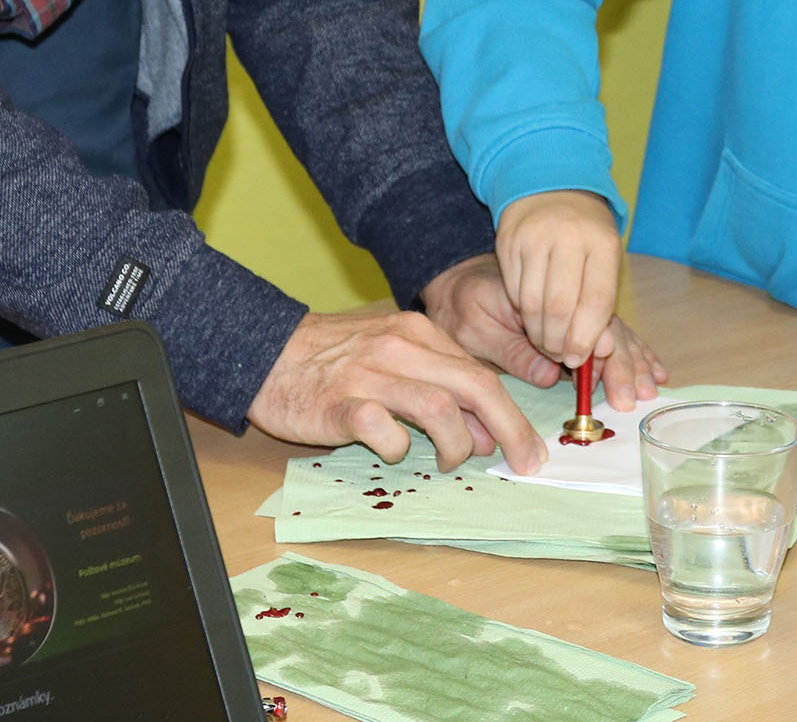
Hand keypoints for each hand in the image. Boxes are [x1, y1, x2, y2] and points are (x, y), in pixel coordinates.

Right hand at [247, 304, 546, 474]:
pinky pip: (384, 430)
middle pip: (474, 387)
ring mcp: (369, 374)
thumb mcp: (394, 358)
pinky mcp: (339, 403)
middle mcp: (400, 348)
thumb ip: (440, 388)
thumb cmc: (335, 361)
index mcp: (419, 333)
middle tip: (524, 463)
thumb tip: (484, 434)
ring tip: (447, 462)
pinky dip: (397, 448)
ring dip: (455, 444)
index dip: (512, 415)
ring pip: (438, 408)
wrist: (267, 354)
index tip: (529, 448)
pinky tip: (391, 451)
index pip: (482, 374)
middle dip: (509, 430)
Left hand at [423, 251, 668, 410]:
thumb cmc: (460, 305)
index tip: (603, 361)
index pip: (575, 314)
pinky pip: (615, 334)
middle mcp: (567, 294)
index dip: (591, 342)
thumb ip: (510, 351)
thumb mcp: (473, 328)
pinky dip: (636, 353)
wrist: (459, 279)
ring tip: (652, 386)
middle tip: (633, 393)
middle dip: (620, 360)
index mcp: (539, 292)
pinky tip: (654, 371)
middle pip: (603, 325)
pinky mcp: (583, 317)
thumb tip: (552, 376)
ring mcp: (579, 305)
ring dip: (634, 360)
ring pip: (615, 331)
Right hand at [495, 189, 624, 366]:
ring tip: (545, 340)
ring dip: (538, 333)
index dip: (587, 337)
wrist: (549, 191)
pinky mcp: (509, 242)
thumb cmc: (584, 237)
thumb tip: (595, 354)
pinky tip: (530, 316)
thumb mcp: (602, 261)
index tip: (579, 359)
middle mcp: (570, 237)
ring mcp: (536, 237)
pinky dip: (522, 313)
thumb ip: (599, 307)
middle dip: (558, 341)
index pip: (596, 300)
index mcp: (603, 243)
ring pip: (532, 304)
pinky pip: (514, 291)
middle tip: (559, 354)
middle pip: (561, 307)